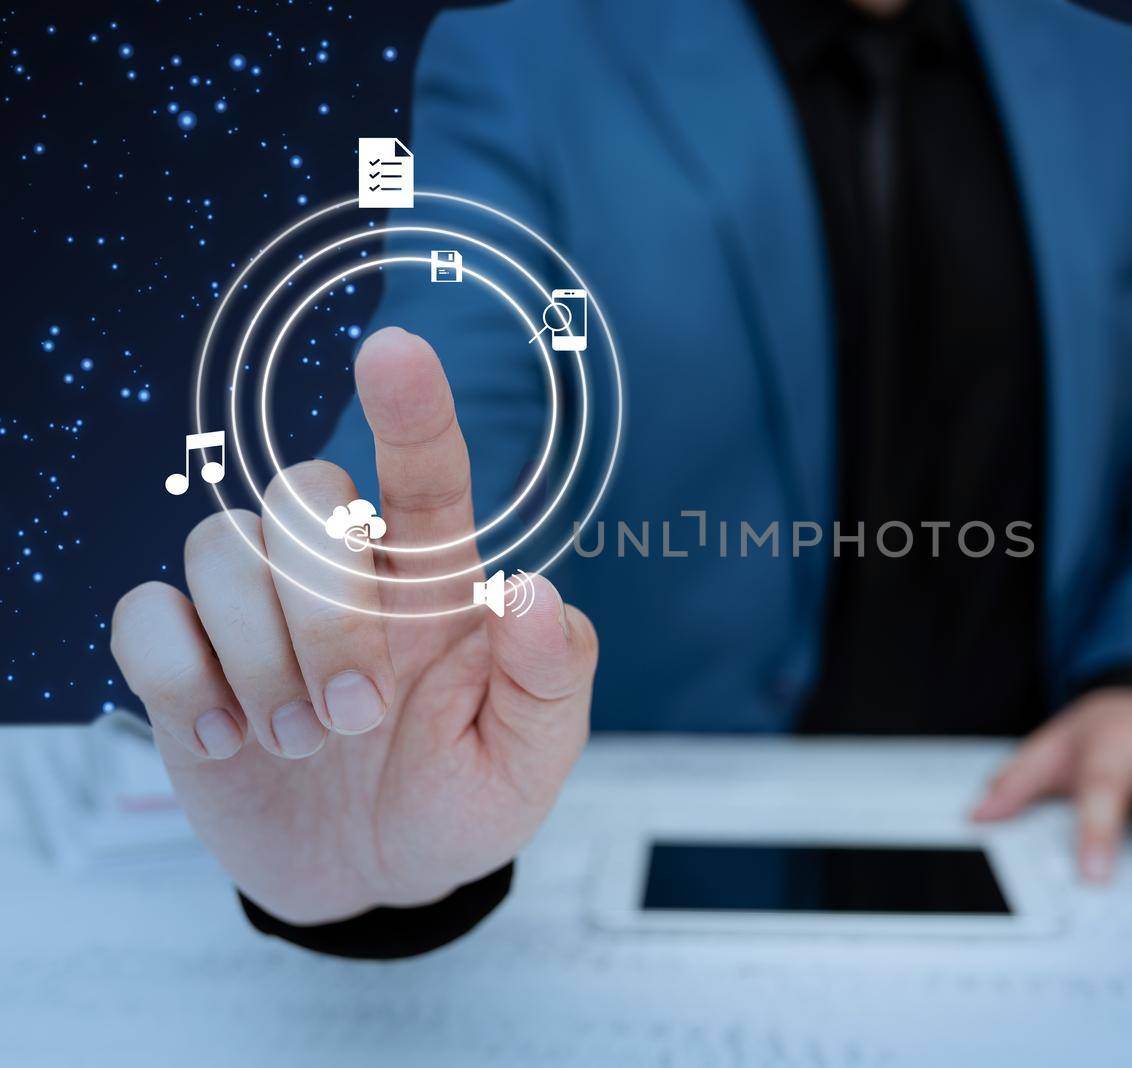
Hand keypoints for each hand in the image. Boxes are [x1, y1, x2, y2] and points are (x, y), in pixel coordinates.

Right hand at [110, 327, 596, 923]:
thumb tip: (533, 590)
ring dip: (259, 655)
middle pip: (304, 493)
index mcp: (436, 577)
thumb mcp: (529, 758)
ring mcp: (256, 612)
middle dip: (326, 609)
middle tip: (358, 717)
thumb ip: (550, 677)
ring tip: (300, 743)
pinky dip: (184, 679)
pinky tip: (229, 743)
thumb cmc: (459, 797)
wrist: (373, 877)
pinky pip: (148, 617)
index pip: (426, 470)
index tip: (395, 353)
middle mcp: (344, 572)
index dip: (412, 408)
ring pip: (220, 546)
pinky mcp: (186, 662)